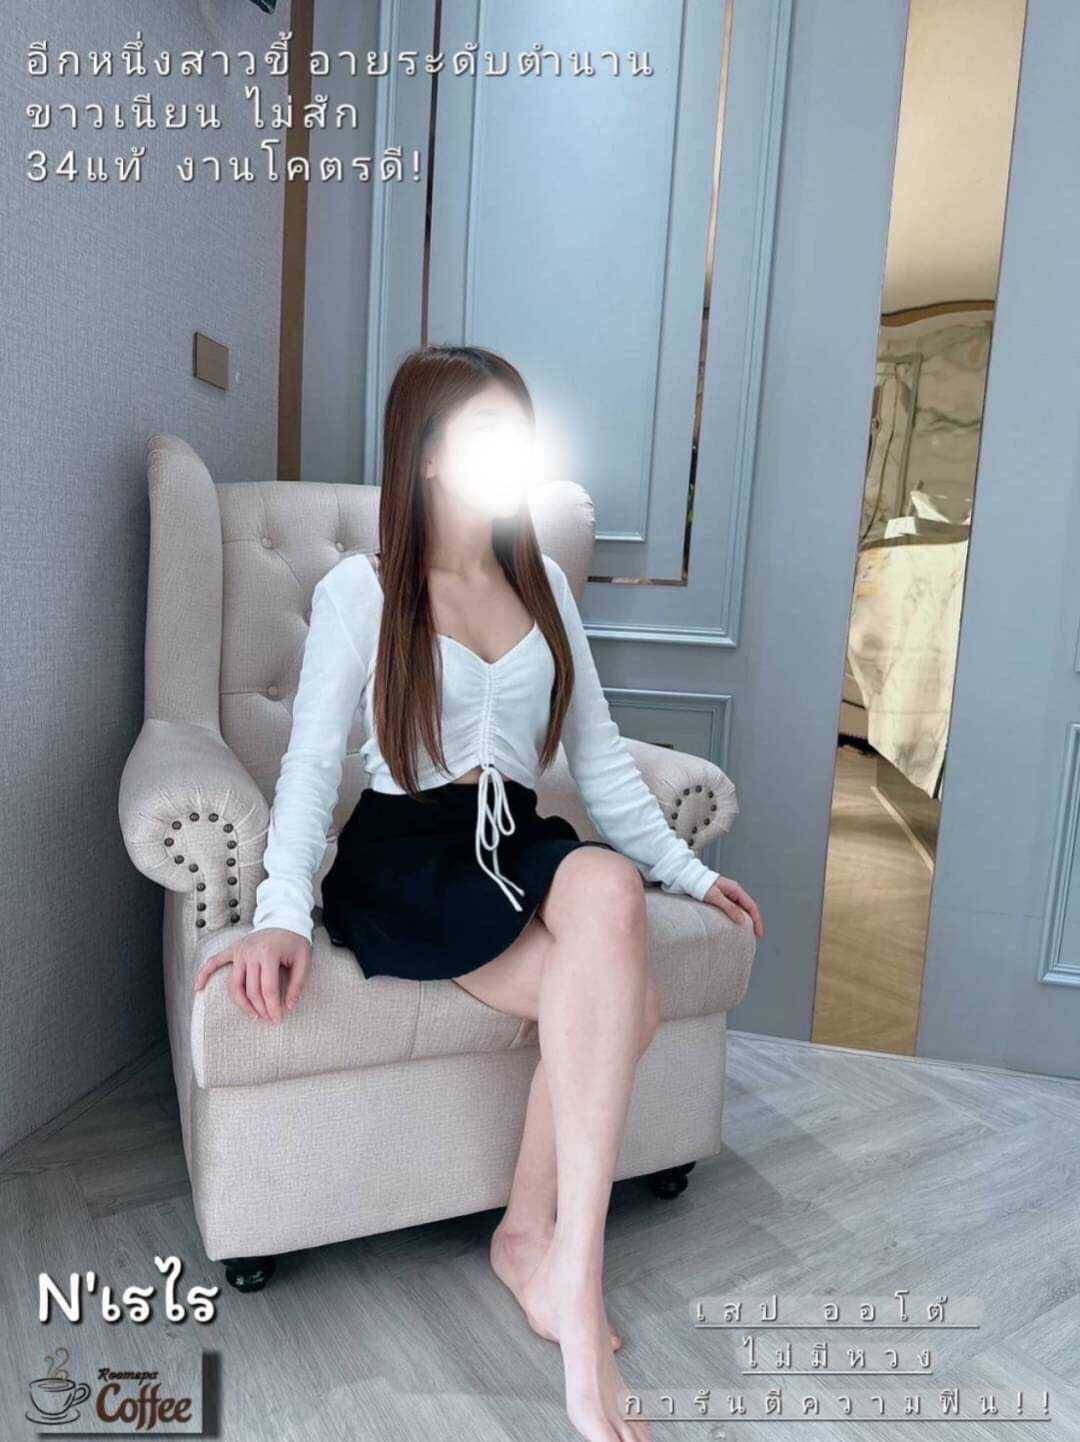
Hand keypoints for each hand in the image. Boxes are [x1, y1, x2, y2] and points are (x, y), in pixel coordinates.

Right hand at [193, 927, 311, 1022]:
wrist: (284, 918)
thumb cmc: (295, 940)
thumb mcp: (304, 960)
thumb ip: (297, 984)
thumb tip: (290, 1007)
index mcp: (269, 954)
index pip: (268, 989)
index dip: (273, 1007)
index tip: (278, 1019)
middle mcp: (250, 953)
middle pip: (251, 990)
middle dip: (261, 1009)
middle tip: (270, 1019)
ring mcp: (239, 951)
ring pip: (234, 985)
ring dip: (242, 1003)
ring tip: (253, 1014)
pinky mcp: (233, 949)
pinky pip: (214, 962)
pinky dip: (204, 974)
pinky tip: (198, 988)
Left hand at [702, 877, 763, 938]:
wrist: (691, 878)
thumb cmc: (701, 885)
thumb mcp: (715, 897)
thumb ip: (729, 908)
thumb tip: (742, 919)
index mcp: (736, 890)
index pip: (752, 906)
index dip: (757, 921)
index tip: (759, 933)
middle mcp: (735, 892)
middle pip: (749, 908)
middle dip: (755, 922)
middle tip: (756, 936)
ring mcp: (730, 894)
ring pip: (743, 909)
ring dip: (748, 920)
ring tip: (749, 933)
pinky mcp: (724, 898)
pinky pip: (735, 908)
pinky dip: (740, 917)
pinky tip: (738, 925)